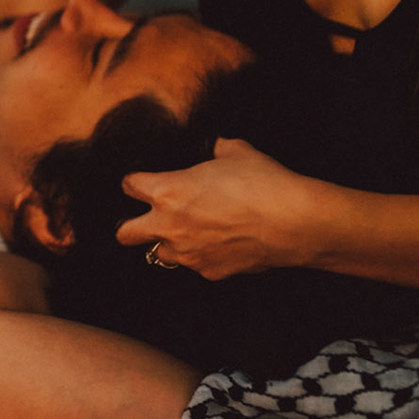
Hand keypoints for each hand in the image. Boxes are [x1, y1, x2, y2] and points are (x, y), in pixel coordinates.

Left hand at [114, 138, 320, 279]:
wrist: (294, 222)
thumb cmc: (263, 183)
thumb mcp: (236, 152)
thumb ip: (216, 149)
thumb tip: (216, 147)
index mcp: (167, 191)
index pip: (129, 186)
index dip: (135, 182)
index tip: (140, 182)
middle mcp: (169, 226)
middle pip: (124, 234)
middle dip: (130, 226)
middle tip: (145, 219)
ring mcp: (189, 253)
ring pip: (160, 254)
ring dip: (168, 242)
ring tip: (189, 232)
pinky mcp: (210, 271)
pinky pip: (196, 265)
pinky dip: (201, 256)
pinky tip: (220, 244)